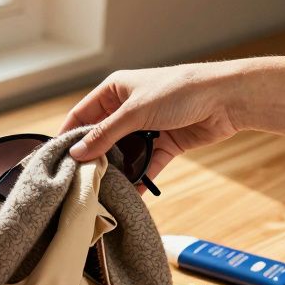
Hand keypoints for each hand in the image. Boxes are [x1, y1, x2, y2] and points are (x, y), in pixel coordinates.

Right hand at [58, 61, 245, 180]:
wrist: (227, 99)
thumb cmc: (180, 91)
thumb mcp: (135, 112)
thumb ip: (104, 135)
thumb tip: (76, 153)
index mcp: (116, 90)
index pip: (82, 114)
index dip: (68, 134)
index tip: (57, 157)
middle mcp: (128, 108)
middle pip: (102, 137)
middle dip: (93, 157)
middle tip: (79, 179)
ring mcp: (147, 127)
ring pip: (124, 153)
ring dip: (117, 170)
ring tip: (103, 190)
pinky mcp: (165, 144)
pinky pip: (146, 164)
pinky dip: (140, 178)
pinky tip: (131, 193)